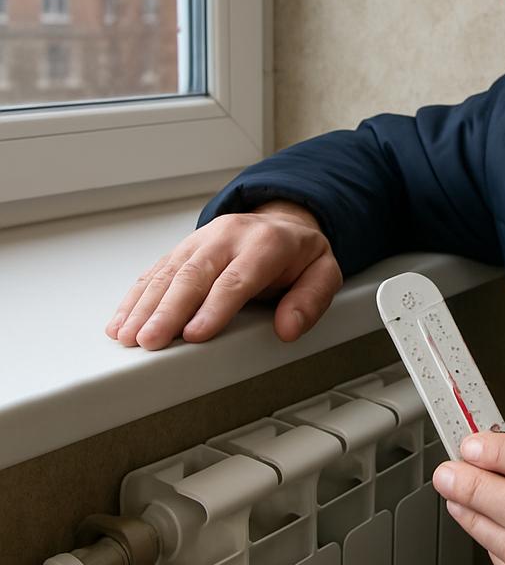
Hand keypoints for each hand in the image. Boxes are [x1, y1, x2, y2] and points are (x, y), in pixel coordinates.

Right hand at [105, 201, 342, 349]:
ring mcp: (202, 240)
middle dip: (169, 310)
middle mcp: (229, 236)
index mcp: (267, 243)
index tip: (195, 334)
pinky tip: (121, 321)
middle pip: (194, 275)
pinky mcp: (184, 249)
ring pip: (168, 273)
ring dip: (145, 306)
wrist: (283, 222)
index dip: (214, 307)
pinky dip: (136, 298)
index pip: (237, 278)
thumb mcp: (323, 272)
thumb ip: (311, 300)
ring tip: (128, 336)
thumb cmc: (300, 255)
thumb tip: (289, 327)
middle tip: (150, 341)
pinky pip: (155, 271)